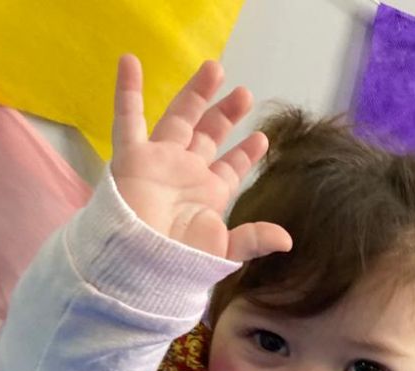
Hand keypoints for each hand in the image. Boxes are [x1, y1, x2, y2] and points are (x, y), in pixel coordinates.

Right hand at [111, 54, 291, 261]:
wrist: (144, 263)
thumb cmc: (182, 261)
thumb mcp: (225, 251)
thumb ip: (254, 239)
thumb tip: (287, 241)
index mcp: (208, 195)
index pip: (230, 168)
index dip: (245, 154)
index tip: (263, 138)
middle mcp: (185, 174)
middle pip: (208, 135)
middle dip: (226, 114)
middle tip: (245, 93)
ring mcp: (159, 161)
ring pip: (178, 118)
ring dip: (195, 93)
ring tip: (215, 68)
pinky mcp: (132, 157)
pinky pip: (127, 118)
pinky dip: (127, 90)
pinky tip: (130, 62)